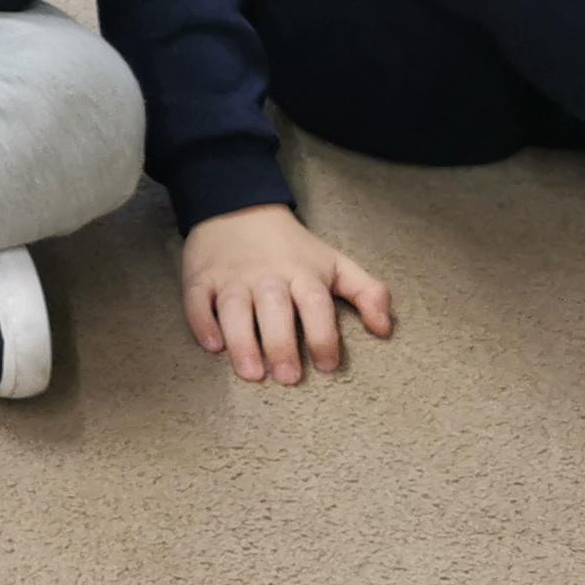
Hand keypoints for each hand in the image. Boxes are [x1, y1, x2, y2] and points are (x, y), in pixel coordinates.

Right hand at [181, 203, 393, 386]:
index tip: (326, 365)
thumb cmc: (292, 248)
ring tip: (251, 373)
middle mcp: (267, 276)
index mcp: (302, 273)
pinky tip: (212, 346)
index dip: (323, 336)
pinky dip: (203, 322)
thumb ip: (367, 293)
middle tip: (287, 378)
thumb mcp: (335, 263)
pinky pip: (199, 300)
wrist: (237, 207)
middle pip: (275, 308)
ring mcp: (232, 277)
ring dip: (242, 341)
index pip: (316, 305)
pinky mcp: (201, 277)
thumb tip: (385, 330)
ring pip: (235, 308)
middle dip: (281, 344)